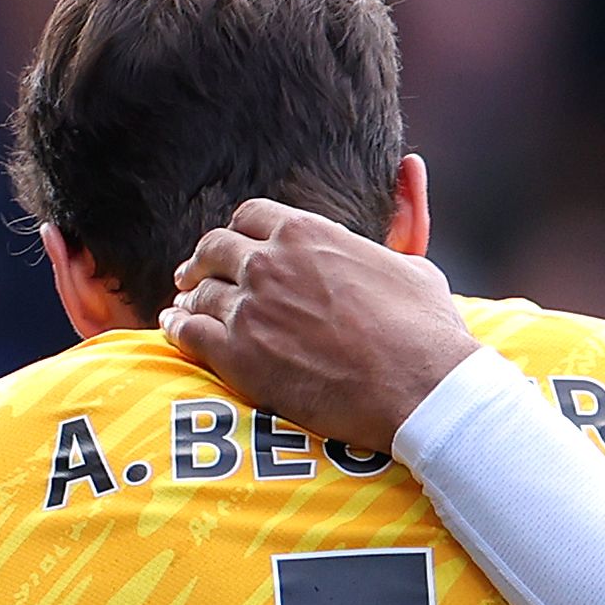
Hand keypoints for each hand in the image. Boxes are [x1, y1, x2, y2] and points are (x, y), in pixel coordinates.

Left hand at [162, 200, 477, 453]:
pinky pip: (189, 332)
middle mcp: (269, 262)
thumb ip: (391, 240)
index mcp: (308, 233)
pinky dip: (178, 328)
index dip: (240, 232)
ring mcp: (249, 307)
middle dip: (204, 261)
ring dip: (191, 297)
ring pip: (198, 292)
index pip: (251, 216)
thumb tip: (400, 215)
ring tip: (186, 305)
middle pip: (214, 249)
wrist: (422, 389)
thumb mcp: (415, 267)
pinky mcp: (238, 354)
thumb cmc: (428, 332)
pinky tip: (176, 329)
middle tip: (197, 273)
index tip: (237, 246)